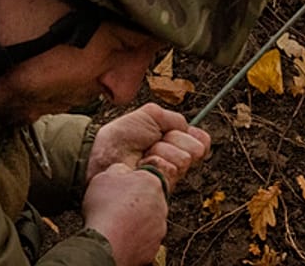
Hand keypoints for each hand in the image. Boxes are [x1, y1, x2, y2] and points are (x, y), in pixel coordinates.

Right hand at [81, 163, 167, 265]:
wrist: (105, 243)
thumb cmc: (104, 207)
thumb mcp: (104, 177)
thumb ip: (119, 170)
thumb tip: (124, 172)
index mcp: (152, 183)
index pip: (144, 179)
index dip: (129, 184)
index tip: (118, 191)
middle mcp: (162, 204)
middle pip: (148, 200)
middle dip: (135, 203)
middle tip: (116, 208)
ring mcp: (160, 227)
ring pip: (148, 221)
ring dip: (136, 222)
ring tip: (116, 225)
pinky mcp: (154, 247)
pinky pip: (145, 240)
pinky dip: (135, 240)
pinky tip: (120, 238)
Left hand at [88, 103, 211, 191]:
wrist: (102, 155)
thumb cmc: (121, 136)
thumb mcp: (149, 115)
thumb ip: (174, 119)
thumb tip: (189, 128)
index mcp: (176, 143)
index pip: (202, 141)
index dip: (191, 136)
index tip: (171, 133)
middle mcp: (175, 161)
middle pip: (196, 149)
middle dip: (172, 141)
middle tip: (150, 144)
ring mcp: (170, 177)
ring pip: (184, 159)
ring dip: (160, 151)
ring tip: (142, 155)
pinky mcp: (162, 188)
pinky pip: (172, 170)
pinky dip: (156, 163)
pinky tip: (141, 166)